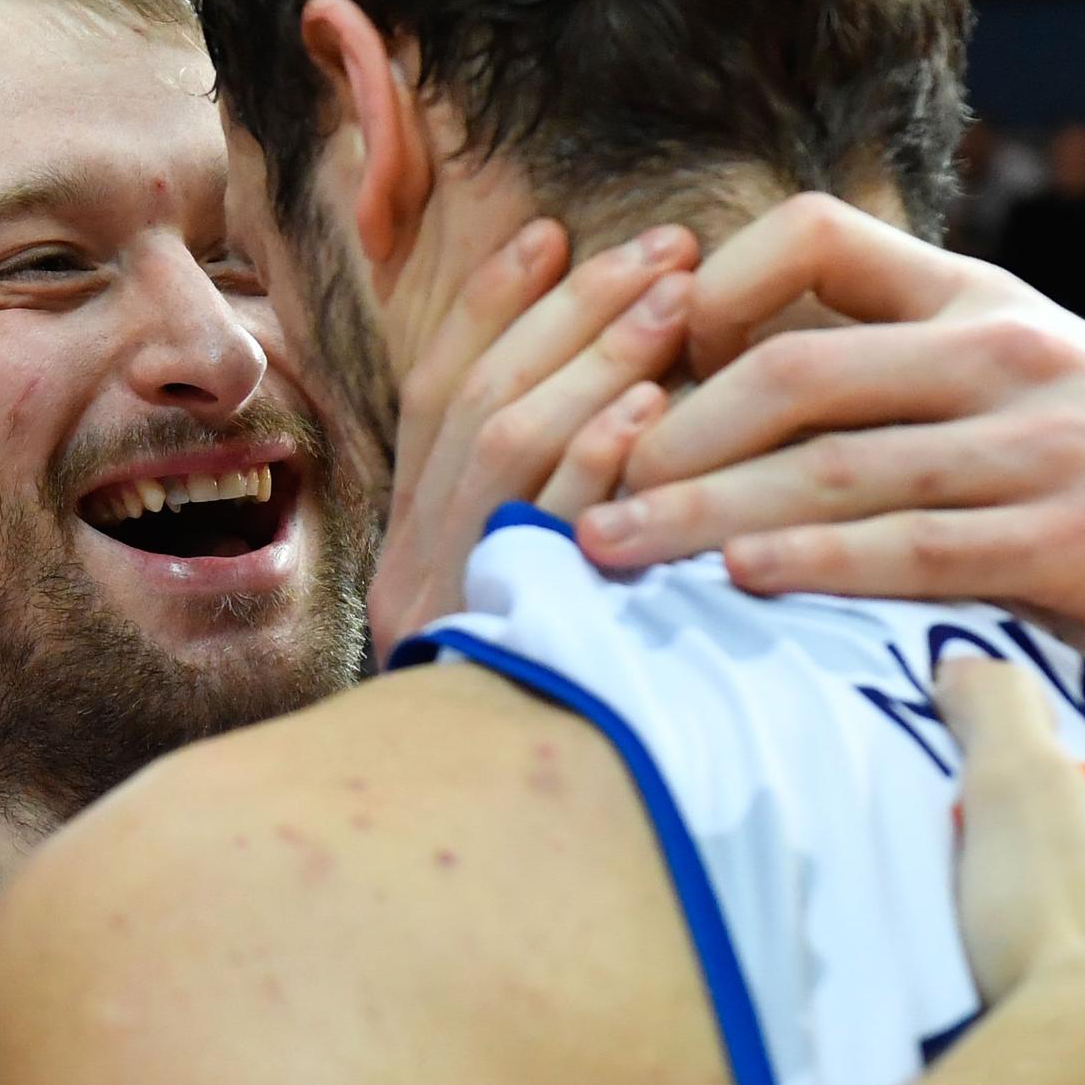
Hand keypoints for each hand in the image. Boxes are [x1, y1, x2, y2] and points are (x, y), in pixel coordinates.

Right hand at [368, 218, 697, 659]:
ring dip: (596, 358)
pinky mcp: (508, 633)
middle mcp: (413, 566)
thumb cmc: (558, 693)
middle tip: (662, 249)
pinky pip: (550, 524)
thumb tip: (607, 388)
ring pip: (506, 443)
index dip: (489, 306)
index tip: (550, 233)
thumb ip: (537, 507)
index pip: (432, 395)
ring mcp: (455, 597)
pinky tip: (654, 405)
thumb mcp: (524, 596)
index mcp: (410, 546)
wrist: (523, 851)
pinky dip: (599, 455)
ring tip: (675, 298)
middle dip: (571, 311)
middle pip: (478, 402)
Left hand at [577, 195, 1084, 678]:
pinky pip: (916, 548)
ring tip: (601, 547)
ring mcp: (1035, 446)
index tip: (636, 350)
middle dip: (660, 428)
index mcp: (980, 300)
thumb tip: (762, 373)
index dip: (711, 281)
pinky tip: (737, 580)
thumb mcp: (1036, 374)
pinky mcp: (1070, 541)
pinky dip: (815, 563)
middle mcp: (998, 354)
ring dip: (698, 512)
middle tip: (567, 481)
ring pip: (829, 468)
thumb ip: (918, 359)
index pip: (815, 235)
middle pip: (789, 368)